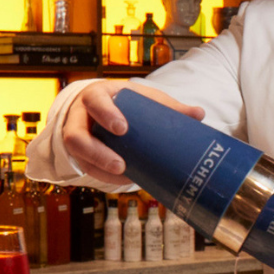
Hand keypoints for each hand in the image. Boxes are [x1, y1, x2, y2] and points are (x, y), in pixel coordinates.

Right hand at [62, 81, 205, 183]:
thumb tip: (199, 114)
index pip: (94, 101)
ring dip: (99, 168)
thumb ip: (168, 106)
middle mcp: (79, 116)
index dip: (105, 114)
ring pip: (77, 155)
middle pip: (75, 135)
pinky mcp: (78, 154)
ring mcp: (75, 136)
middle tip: (120, 164)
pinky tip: (123, 178)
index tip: (122, 128)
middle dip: (97, 152)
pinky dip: (104, 176)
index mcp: (97, 95)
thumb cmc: (124, 102)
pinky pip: (85, 168)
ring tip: (123, 174)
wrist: (101, 107)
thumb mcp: (143, 99)